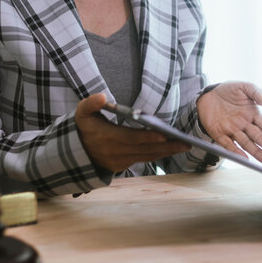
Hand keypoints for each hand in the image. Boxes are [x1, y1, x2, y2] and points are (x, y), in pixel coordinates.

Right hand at [76, 93, 191, 172]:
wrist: (76, 152)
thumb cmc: (84, 127)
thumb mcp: (82, 113)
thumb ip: (90, 103)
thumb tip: (101, 96)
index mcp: (107, 137)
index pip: (132, 138)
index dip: (148, 137)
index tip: (165, 134)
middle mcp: (115, 152)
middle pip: (145, 150)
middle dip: (167, 146)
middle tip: (186, 142)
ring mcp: (120, 161)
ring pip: (147, 157)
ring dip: (166, 152)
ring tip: (184, 145)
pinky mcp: (123, 166)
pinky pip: (143, 160)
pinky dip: (157, 155)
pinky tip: (171, 149)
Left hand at [196, 81, 261, 164]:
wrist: (207, 94)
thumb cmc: (228, 90)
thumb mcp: (243, 87)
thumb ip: (256, 91)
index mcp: (252, 114)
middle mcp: (244, 124)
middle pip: (258, 137)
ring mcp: (232, 130)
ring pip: (247, 144)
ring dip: (257, 153)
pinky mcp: (219, 134)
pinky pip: (228, 144)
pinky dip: (236, 152)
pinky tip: (245, 159)